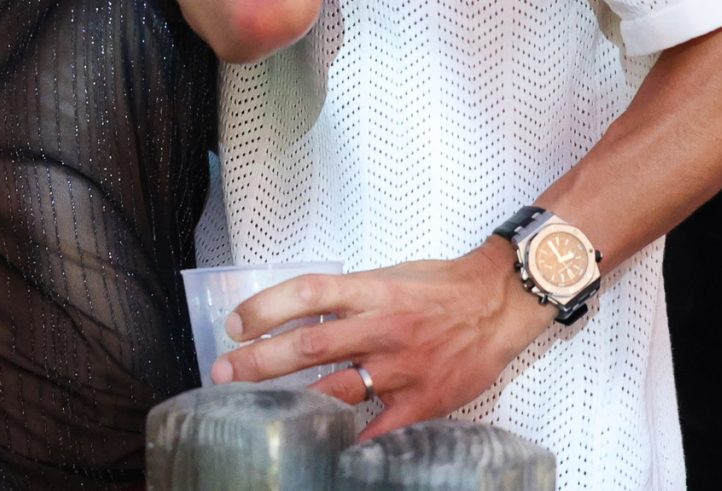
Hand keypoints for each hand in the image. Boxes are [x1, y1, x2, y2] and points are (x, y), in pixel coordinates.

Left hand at [212, 246, 554, 440]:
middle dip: (260, 360)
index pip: (307, 293)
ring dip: (292, 399)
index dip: (265, 307)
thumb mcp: (388, 276)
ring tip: (258, 410)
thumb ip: (347, 298)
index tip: (235, 324)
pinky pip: (378, 427)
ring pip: (336, 386)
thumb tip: (299, 316)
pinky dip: (348, 437)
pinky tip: (320, 444)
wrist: (498, 303)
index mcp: (372, 290)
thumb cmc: (440, 287)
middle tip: (223, 371)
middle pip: (310, 344)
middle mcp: (382, 326)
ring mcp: (402, 366)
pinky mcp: (422, 400)